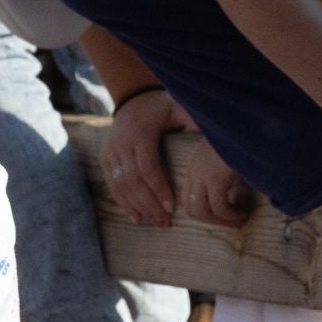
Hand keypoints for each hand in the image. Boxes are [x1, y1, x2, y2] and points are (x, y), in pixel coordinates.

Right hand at [100, 89, 183, 225]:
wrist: (132, 99)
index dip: (159, 189)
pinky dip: (123, 203)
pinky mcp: (104, 158)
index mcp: (139, 134)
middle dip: (149, 204)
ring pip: (121, 185)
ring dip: (137, 207)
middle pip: (133, 181)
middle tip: (164, 222)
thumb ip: (194, 122)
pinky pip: (112, 185)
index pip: (148, 168)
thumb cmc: (161, 107)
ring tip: (153, 222)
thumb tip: (217, 139)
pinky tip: (135, 217)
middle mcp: (120, 144)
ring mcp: (109, 152)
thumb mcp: (179, 108)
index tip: (172, 207)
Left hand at [180, 140, 252, 226]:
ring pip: (202, 212)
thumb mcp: (226, 152)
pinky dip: (232, 215)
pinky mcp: (217, 175)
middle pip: (192, 210)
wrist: (250, 118)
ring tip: (241, 218)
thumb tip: (231, 190)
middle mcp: (195, 170)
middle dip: (213, 221)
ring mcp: (204, 173)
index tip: (224, 215)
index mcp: (195, 165)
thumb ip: (222, 169)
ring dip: (222, 221)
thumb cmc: (243, 134)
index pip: (189, 199)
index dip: (205, 213)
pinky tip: (245, 210)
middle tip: (234, 221)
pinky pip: (219, 207)